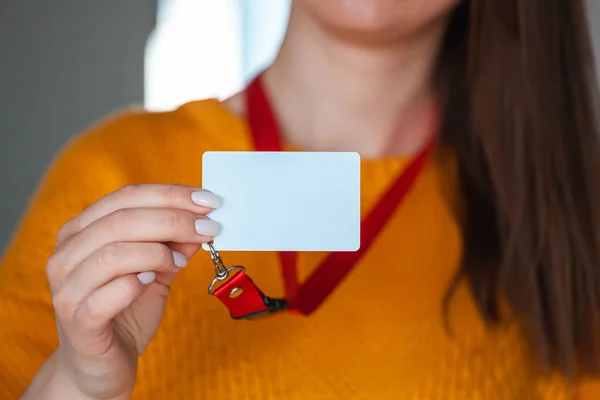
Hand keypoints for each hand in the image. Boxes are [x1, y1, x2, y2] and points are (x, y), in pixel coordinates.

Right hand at [43, 184, 220, 399]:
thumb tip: (203, 221)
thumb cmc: (125, 312)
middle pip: (121, 220)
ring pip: (113, 253)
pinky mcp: (77, 322)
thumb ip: (174, 246)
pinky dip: (137, 283)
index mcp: (81, 231)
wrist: (100, 366)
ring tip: (180, 263)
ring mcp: (67, 288)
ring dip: (158, 253)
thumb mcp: (156, 271)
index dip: (170, 194)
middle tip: (208, 227)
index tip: (208, 200)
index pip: (126, 196)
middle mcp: (66, 254)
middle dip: (174, 220)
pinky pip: (107, 294)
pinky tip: (153, 282)